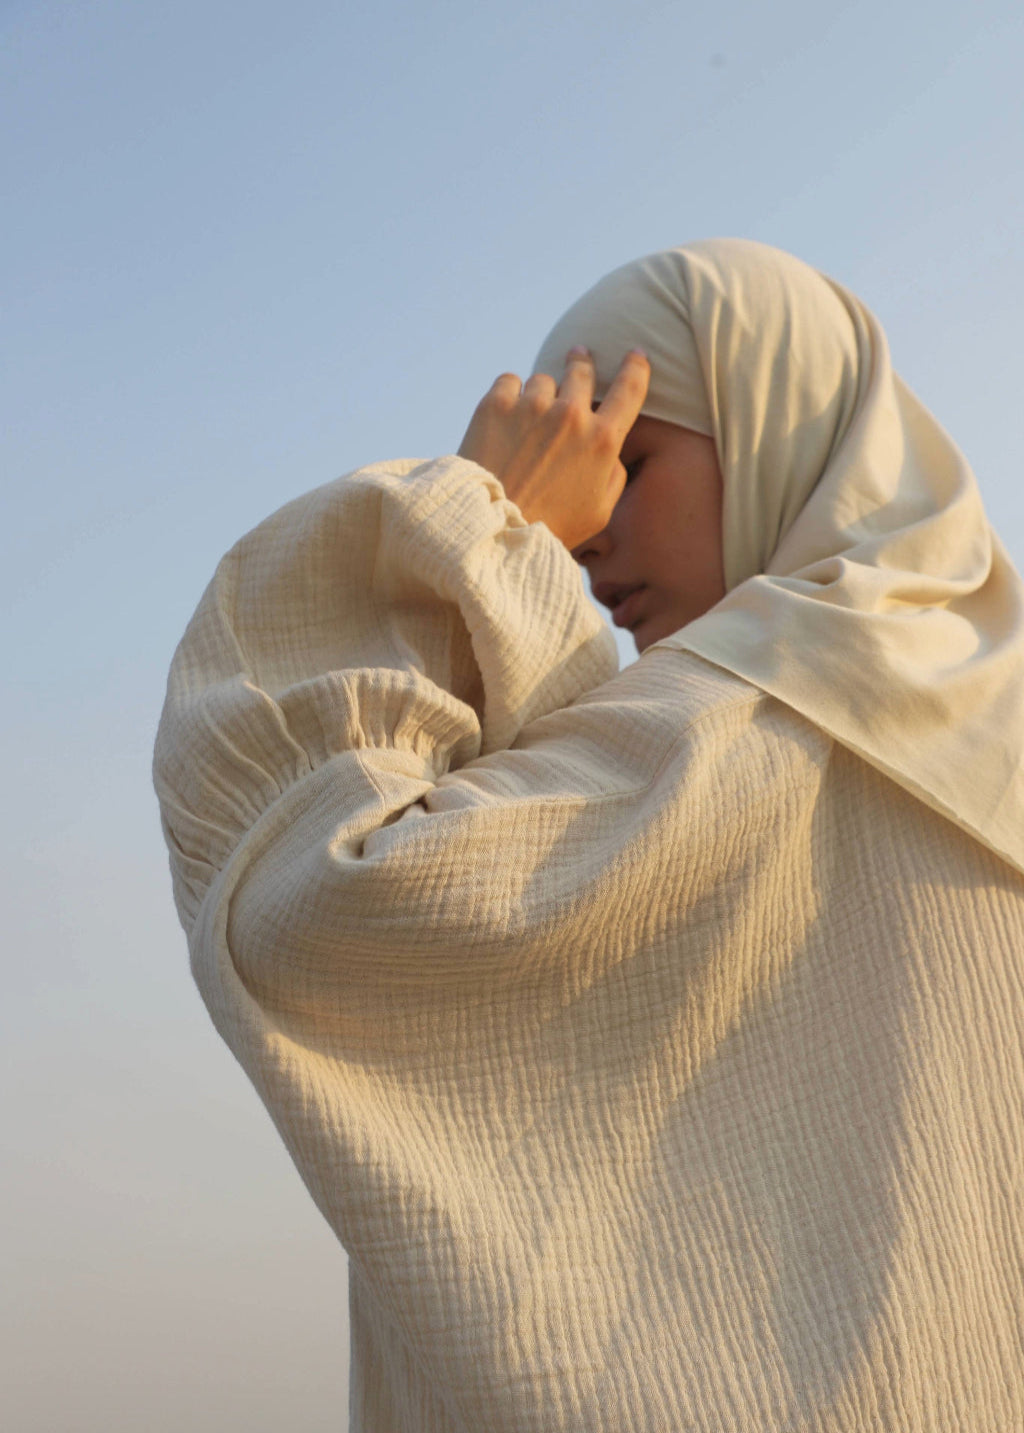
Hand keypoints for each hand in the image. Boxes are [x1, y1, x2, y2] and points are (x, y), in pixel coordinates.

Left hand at [457, 347, 649, 551]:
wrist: (492, 531)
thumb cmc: (550, 528)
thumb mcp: (600, 511)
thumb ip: (614, 474)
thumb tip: (612, 450)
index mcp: (602, 440)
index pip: (630, 388)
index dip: (636, 367)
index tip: (635, 354)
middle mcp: (571, 415)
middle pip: (582, 370)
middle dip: (581, 363)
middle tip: (578, 356)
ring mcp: (532, 406)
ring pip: (544, 380)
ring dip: (541, 394)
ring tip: (530, 421)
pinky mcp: (495, 405)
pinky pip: (510, 380)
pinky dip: (510, 395)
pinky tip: (506, 417)